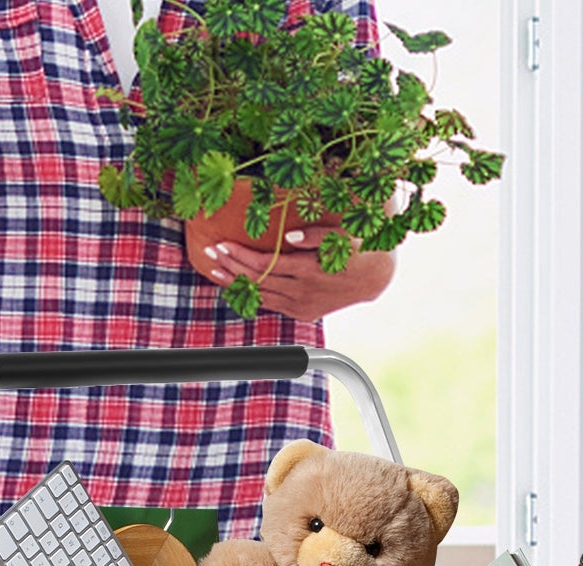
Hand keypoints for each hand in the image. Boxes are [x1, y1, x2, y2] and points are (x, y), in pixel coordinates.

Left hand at [205, 224, 395, 321]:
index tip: (221, 244)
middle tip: (209, 252)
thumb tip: (290, 236)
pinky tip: (235, 286)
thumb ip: (315, 236)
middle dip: (230, 266)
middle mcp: (301, 291)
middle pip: (256, 280)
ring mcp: (300, 305)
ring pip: (259, 295)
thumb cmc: (356, 248)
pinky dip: (250, 295)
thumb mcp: (342, 235)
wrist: (373, 277)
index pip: (264, 264)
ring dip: (234, 283)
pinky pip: (269, 304)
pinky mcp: (301, 313)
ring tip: (214, 269)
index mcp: (309, 270)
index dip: (240, 256)